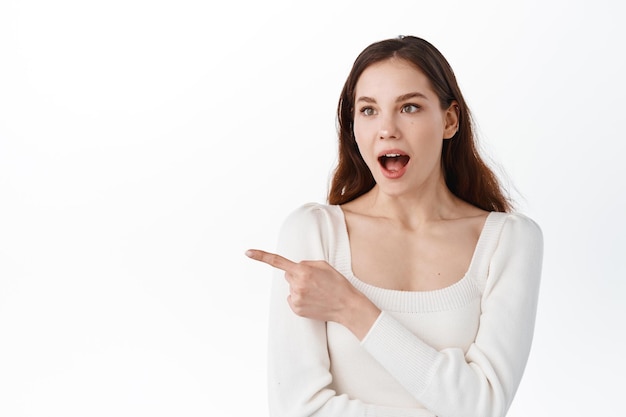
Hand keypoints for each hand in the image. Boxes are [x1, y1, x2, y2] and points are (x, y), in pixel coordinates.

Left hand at [245, 249, 379, 339]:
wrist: (346, 306)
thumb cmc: (337, 283)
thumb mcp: (324, 265)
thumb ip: (306, 263)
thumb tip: (294, 268)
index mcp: (303, 271)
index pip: (278, 262)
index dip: (261, 256)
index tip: (247, 252)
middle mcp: (297, 284)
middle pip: (288, 275)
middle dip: (298, 275)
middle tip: (315, 281)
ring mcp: (296, 298)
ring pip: (291, 288)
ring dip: (300, 288)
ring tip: (317, 292)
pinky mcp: (296, 309)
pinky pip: (292, 299)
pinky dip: (300, 299)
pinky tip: (313, 300)